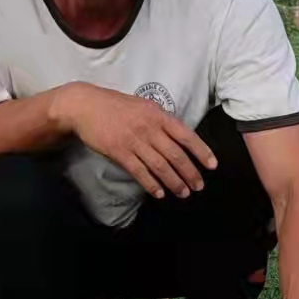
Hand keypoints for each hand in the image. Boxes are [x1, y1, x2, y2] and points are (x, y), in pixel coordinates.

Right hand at [53, 83, 216, 198]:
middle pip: (176, 155)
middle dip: (190, 173)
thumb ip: (161, 121)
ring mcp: (134, 141)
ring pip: (160, 166)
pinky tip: (159, 193)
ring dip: (174, 182)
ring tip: (183, 193)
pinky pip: (139, 172)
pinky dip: (151, 184)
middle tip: (199, 186)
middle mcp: (149, 129)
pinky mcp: (119, 152)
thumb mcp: (144, 106)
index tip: (212, 165)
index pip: (186, 135)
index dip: (202, 151)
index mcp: (158, 115)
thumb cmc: (116, 105)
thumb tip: (179, 136)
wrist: (86, 105)